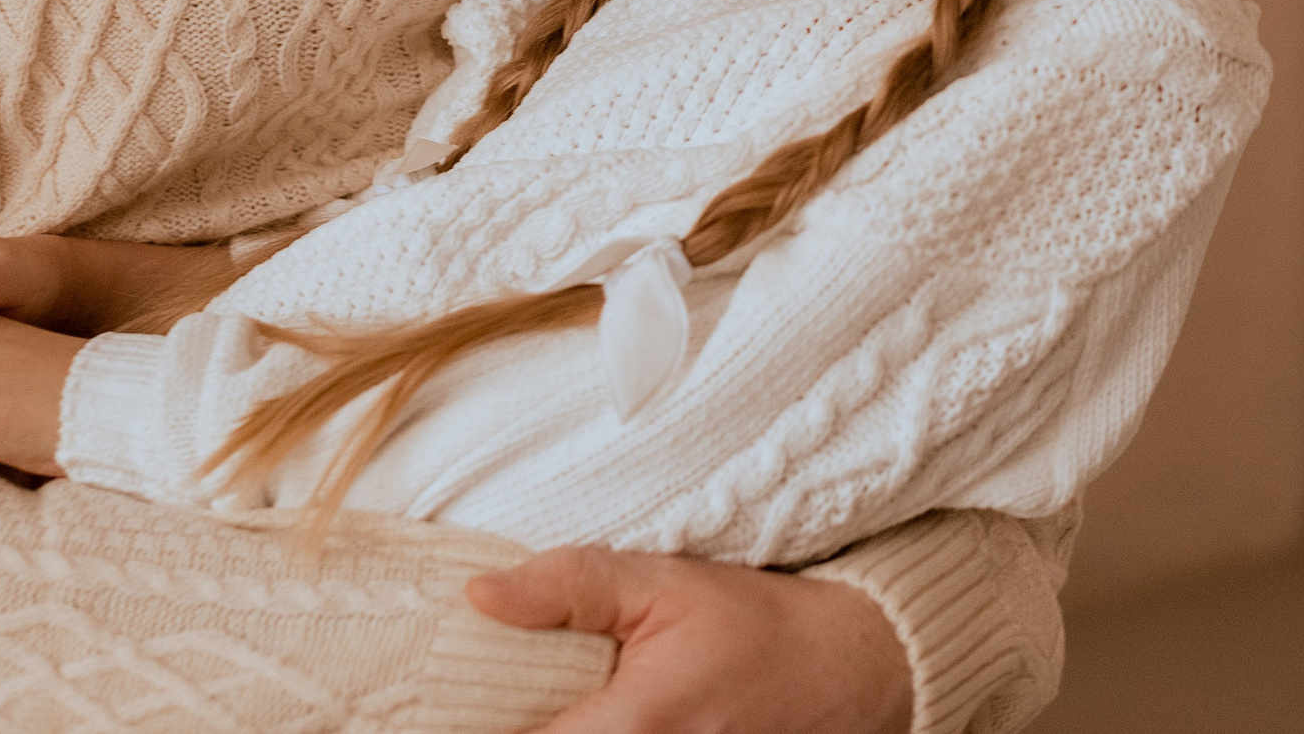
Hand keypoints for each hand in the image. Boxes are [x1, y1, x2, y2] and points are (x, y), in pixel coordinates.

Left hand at [467, 546, 912, 733]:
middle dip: (523, 730)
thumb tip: (477, 596)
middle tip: (502, 701)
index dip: (477, 725)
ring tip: (544, 710)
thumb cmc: (754, 624)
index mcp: (635, 728)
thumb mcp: (662, 584)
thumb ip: (568, 587)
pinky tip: (583, 721)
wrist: (850, 670)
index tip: (453, 700)